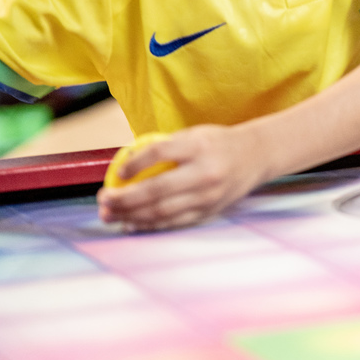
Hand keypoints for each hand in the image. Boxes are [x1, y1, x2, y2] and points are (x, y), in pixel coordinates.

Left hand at [96, 124, 265, 231]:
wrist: (257, 155)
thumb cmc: (218, 143)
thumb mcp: (195, 135)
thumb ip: (166, 147)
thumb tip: (126, 164)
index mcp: (199, 146)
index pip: (160, 153)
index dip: (134, 164)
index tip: (117, 173)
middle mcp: (205, 172)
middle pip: (157, 189)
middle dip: (124, 198)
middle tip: (103, 200)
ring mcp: (209, 195)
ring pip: (163, 211)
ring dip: (131, 215)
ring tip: (109, 215)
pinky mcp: (210, 210)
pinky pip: (175, 222)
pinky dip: (151, 225)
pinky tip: (132, 223)